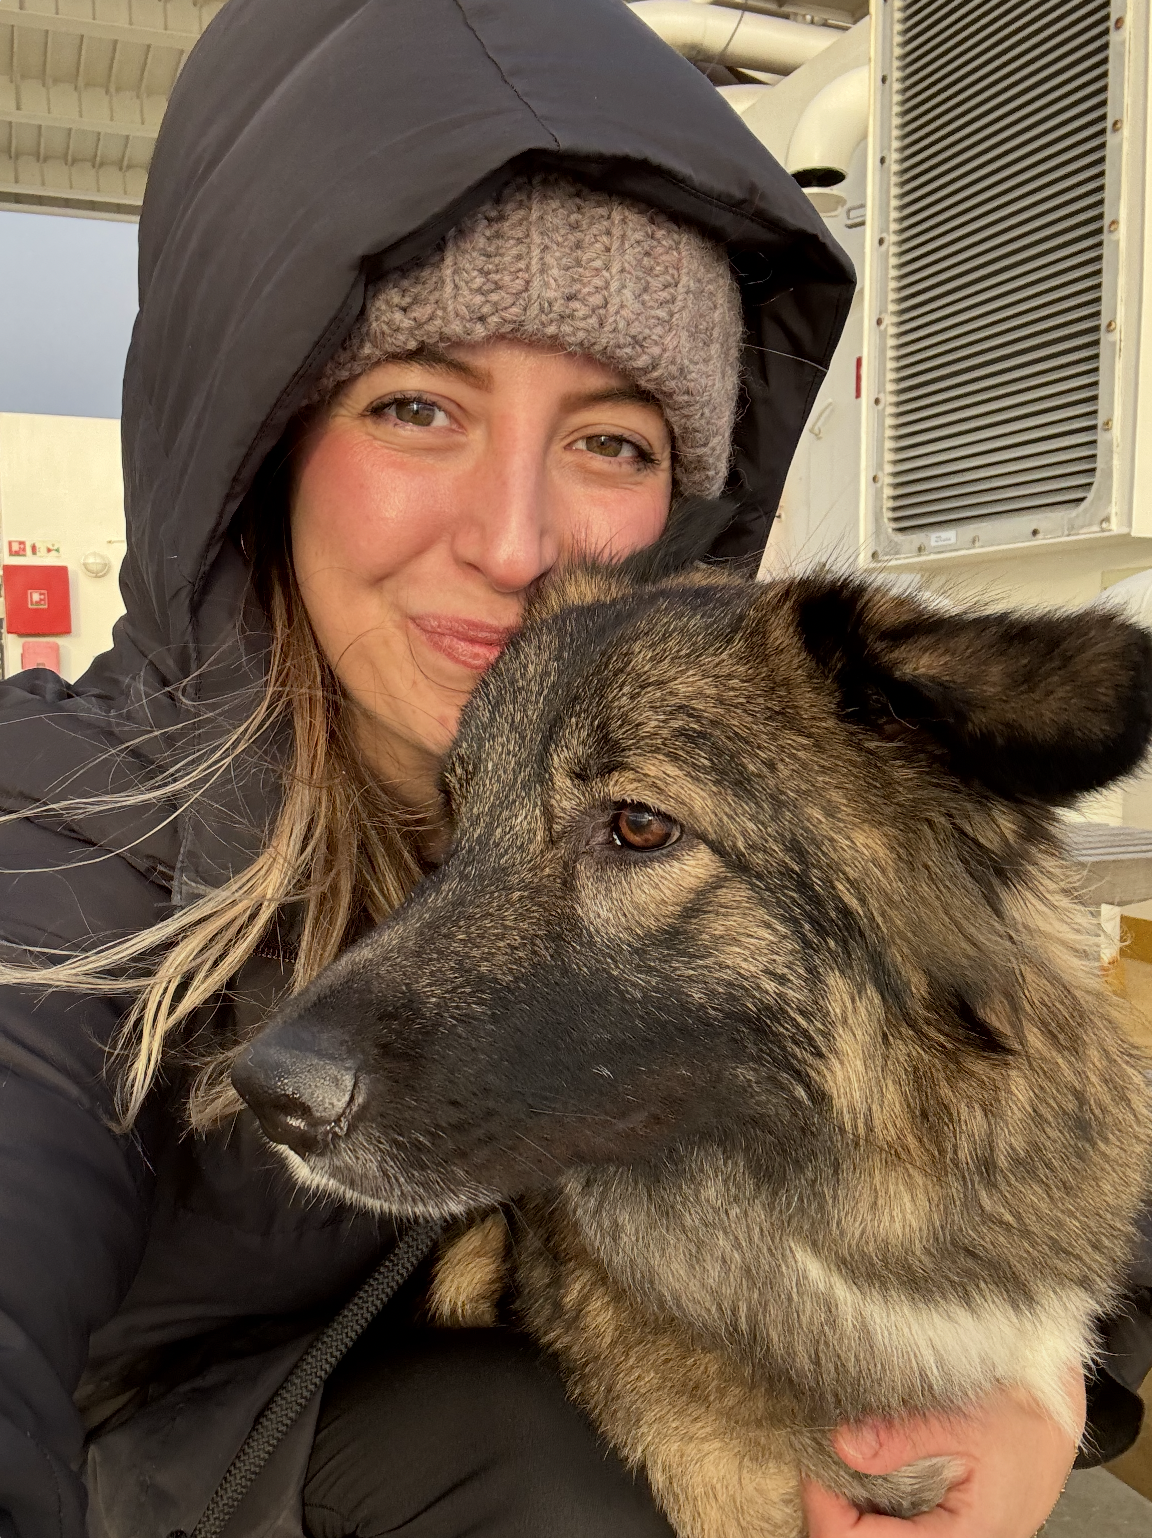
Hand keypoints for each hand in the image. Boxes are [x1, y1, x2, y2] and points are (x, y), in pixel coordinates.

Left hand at [801, 1376, 1084, 1536]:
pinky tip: (865, 1468)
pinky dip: (871, 1500)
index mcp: (965, 1537)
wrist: (1058, 1413)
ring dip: (851, 1507)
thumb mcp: (963, 1417)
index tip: (814, 1465)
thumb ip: (903, 1435)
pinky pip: (896, 1526)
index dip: (828, 1508)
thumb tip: (844, 1445)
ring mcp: (949, 1536)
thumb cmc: (1026, 1416)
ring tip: (839, 1462)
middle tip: (820, 1461)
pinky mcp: (945, 1524)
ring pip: (879, 1537)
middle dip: (834, 1509)